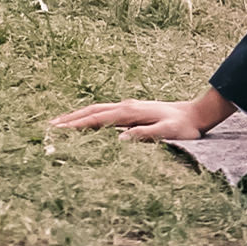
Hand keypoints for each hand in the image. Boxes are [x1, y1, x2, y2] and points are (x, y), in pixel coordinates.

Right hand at [52, 89, 236, 142]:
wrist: (198, 114)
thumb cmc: (184, 126)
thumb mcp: (167, 132)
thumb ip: (144, 135)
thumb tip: (119, 139)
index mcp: (131, 112)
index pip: (97, 119)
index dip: (77, 125)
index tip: (57, 130)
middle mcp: (127, 106)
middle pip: (92, 111)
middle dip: (70, 118)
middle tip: (48, 126)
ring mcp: (130, 107)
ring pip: (97, 109)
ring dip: (78, 115)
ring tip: (60, 122)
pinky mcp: (134, 110)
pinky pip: (106, 112)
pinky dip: (90, 115)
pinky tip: (86, 121)